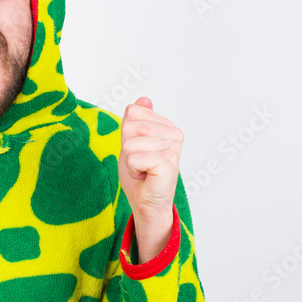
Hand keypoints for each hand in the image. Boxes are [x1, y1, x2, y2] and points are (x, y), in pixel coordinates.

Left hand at [117, 96, 181, 219]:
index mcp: (167, 125)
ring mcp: (173, 147)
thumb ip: (136, 120)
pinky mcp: (168, 161)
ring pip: (130, 143)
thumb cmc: (140, 175)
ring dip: (130, 161)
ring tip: (143, 170)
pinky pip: (133, 158)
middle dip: (127, 148)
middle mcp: (174, 133)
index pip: (132, 112)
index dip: (126, 134)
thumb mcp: (131, 141)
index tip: (138, 150)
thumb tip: (144, 99)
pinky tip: (146, 176)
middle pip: (130, 126)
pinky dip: (133, 170)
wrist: (147, 202)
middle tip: (140, 163)